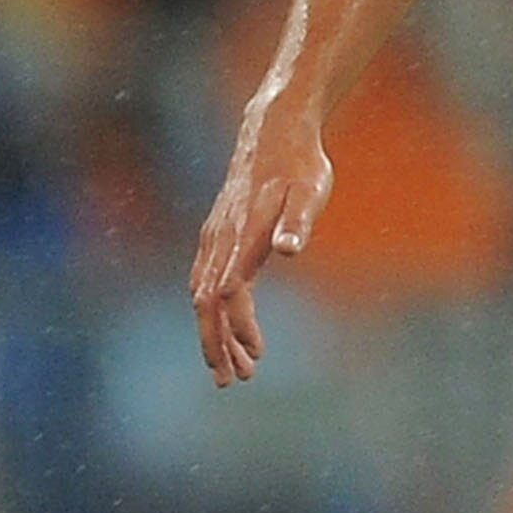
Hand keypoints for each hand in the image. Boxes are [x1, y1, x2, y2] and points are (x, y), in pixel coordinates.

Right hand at [189, 108, 333, 386]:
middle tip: (233, 381)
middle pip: (206, 304)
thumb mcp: (310, 190)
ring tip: (235, 366)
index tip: (255, 356)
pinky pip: (205, 280)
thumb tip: (290, 249)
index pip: (230, 292)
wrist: (274, 131)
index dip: (238, 327)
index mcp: (242, 236)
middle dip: (216, 344)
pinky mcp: (216, 233)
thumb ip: (298, 221)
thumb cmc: (299, 164)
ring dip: (215, 333)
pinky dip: (213, 310)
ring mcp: (214, 236)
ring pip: (202, 296)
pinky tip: (227, 325)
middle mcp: (220, 239)